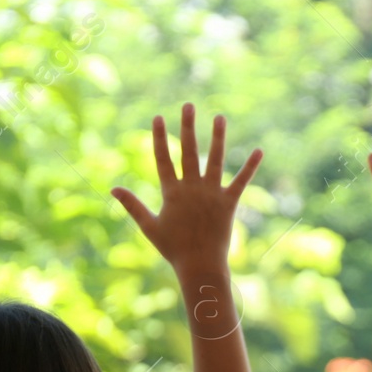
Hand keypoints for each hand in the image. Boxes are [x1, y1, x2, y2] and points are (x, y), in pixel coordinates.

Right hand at [113, 104, 261, 276]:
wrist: (200, 266)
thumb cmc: (173, 249)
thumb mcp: (149, 226)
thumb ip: (132, 205)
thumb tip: (113, 188)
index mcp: (171, 192)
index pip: (163, 158)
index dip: (160, 137)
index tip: (158, 117)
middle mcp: (191, 188)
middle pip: (189, 151)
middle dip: (188, 127)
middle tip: (189, 105)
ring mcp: (211, 194)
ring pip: (215, 159)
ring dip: (218, 137)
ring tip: (219, 117)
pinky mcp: (229, 203)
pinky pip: (241, 181)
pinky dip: (250, 166)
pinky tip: (259, 151)